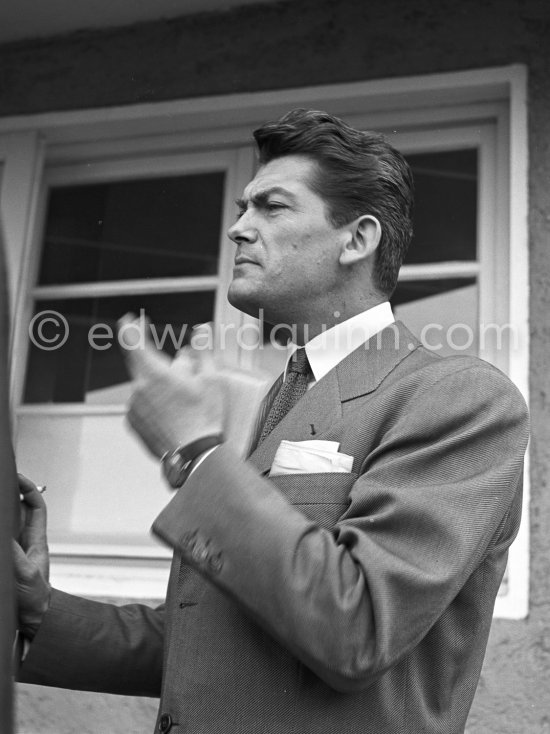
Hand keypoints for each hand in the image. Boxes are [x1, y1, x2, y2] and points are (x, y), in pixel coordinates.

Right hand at [14, 474, 50, 638]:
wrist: (30, 622)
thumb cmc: (34, 599)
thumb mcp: (24, 573)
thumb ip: (13, 554)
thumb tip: (7, 538)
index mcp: (36, 540)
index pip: (35, 506)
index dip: (28, 489)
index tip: (16, 477)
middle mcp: (24, 542)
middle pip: (17, 511)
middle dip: (8, 496)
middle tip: (1, 484)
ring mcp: (13, 552)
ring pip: (6, 525)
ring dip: (2, 514)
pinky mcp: (5, 562)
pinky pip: (2, 542)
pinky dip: (1, 531)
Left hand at [119, 314, 223, 457]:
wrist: (195, 456)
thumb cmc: (204, 418)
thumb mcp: (211, 378)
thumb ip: (202, 348)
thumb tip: (201, 329)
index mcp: (154, 373)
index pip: (131, 340)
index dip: (130, 326)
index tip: (130, 320)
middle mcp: (137, 388)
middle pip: (138, 363)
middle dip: (156, 360)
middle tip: (178, 367)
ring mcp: (133, 407)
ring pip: (143, 385)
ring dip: (157, 384)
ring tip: (182, 399)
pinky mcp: (132, 423)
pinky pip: (141, 404)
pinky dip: (153, 403)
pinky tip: (173, 413)